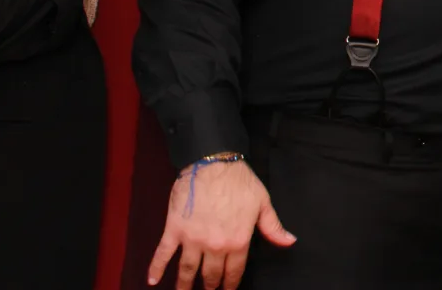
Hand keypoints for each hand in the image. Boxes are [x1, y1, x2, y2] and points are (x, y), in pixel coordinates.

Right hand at [148, 159, 294, 289]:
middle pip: (210, 274)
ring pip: (187, 270)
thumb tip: (289, 242)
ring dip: (184, 285)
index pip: (234, 271)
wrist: (214, 163)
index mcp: (238, 241)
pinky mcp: (174, 230)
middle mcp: (215, 245)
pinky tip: (152, 280)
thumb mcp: (263, 203)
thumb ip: (273, 227)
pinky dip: (156, 268)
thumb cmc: (240, 181)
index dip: (230, 284)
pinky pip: (163, 253)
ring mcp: (192, 239)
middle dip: (210, 286)